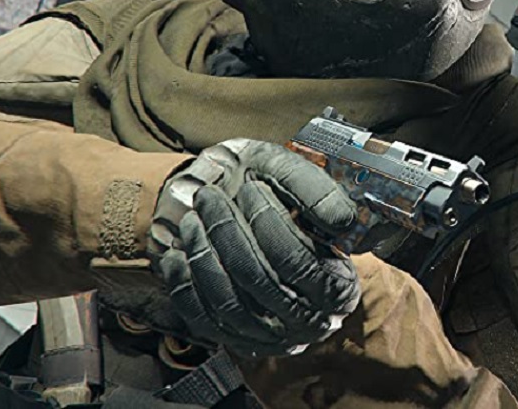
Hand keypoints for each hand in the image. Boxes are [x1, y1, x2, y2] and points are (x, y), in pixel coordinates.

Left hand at [148, 139, 360, 356]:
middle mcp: (308, 320)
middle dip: (228, 233)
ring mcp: (269, 335)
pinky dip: (185, 285)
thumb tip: (340, 222)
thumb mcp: (298, 177)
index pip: (299, 262)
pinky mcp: (233, 339)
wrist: (242, 209)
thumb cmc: (272, 192)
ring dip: (203, 255)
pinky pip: (203, 320)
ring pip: (229, 302)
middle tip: (209, 197)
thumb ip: (319, 193)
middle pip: (261, 281)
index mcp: (338, 287)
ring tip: (192, 219)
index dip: (270, 223)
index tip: (251, 188)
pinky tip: (177, 254)